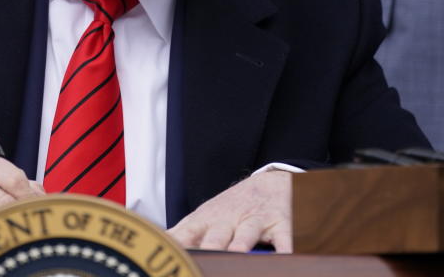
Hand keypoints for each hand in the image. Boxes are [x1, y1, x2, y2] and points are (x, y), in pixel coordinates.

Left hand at [168, 170, 291, 252]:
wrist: (273, 181)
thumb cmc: (234, 207)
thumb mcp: (206, 215)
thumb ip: (184, 234)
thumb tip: (158, 244)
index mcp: (208, 220)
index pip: (188, 233)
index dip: (178, 245)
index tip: (172, 255)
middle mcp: (231, 219)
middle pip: (216, 236)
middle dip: (209, 248)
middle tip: (201, 261)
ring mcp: (256, 219)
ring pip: (247, 233)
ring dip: (240, 244)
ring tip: (236, 254)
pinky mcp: (282, 222)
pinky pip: (285, 236)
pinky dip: (286, 247)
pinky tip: (285, 258)